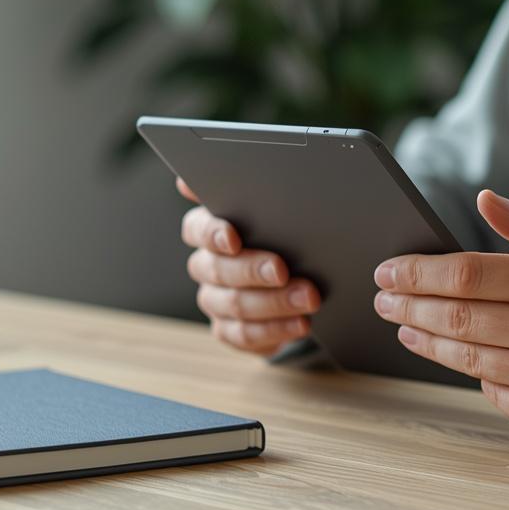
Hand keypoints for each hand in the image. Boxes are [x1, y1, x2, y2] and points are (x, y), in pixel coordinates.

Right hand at [176, 177, 319, 355]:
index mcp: (210, 228)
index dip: (213, 233)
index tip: (234, 236)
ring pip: (233, 305)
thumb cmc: (290, 231)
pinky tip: (302, 324)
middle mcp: (207, 264)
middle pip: (217, 269)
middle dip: (252, 270)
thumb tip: (218, 173)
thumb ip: (261, 187)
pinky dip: (274, 331)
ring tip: (309, 298)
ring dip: (272, 303)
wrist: (310, 273)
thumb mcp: (283, 206)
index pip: (198, 228)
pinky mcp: (231, 330)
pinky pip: (244, 336)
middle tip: (283, 269)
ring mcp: (216, 299)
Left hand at [373, 190, 508, 449]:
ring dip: (426, 342)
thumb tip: (485, 199)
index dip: (419, 273)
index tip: (389, 271)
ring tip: (404, 328)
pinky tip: (458, 358)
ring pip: (468, 359)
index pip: (470, 273)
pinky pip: (495, 394)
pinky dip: (473, 373)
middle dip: (409, 307)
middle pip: (459, 318)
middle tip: (383, 299)